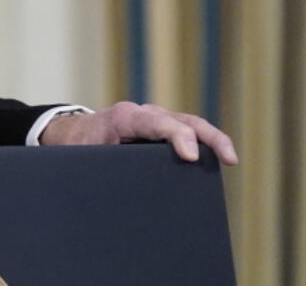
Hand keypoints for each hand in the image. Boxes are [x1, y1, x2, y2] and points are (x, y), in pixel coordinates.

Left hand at [39, 101, 238, 164]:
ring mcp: (156, 119)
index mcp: (124, 117)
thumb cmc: (80, 146)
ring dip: (213, 139)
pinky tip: (217, 160)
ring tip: (230, 160)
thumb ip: (102, 168)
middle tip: (229, 158)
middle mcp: (144, 114)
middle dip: (208, 137)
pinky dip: (205, 143)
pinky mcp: (162, 128)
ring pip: (191, 124)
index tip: (191, 157)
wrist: (74, 133)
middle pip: (183, 120)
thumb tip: (118, 191)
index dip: (177, 136)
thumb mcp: (85, 157)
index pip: (156, 122)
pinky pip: (188, 131)